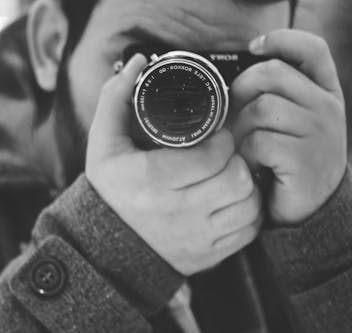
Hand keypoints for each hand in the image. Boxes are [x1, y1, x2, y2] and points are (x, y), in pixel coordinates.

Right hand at [86, 54, 261, 275]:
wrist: (108, 246)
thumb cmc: (110, 190)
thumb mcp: (103, 144)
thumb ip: (115, 99)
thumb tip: (138, 61)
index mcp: (154, 180)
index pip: (213, 156)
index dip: (222, 139)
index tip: (217, 136)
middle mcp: (179, 212)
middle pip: (236, 178)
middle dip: (235, 160)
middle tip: (224, 154)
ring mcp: (196, 238)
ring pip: (248, 204)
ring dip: (246, 184)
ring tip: (230, 175)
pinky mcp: (208, 256)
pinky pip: (248, 230)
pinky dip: (248, 212)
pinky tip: (232, 201)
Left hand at [232, 29, 346, 224]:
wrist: (310, 209)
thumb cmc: (292, 161)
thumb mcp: (292, 123)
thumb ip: (276, 97)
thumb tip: (235, 83)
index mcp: (324, 94)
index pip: (311, 50)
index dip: (281, 40)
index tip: (254, 47)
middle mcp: (326, 107)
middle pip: (271, 74)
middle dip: (242, 91)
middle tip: (238, 117)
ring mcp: (317, 132)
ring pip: (260, 108)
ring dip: (241, 129)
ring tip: (245, 147)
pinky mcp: (302, 158)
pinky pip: (258, 141)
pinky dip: (246, 154)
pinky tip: (253, 164)